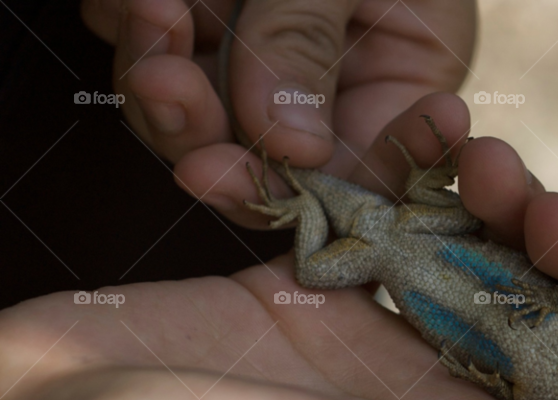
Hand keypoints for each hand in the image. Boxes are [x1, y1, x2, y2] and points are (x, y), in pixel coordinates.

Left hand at [80, 0, 475, 172]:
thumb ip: (311, 39)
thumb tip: (287, 144)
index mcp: (396, 91)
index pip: (355, 181)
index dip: (298, 194)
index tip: (240, 170)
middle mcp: (326, 93)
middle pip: (255, 160)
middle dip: (202, 135)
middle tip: (167, 86)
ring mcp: (256, 60)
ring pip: (193, 114)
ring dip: (156, 75)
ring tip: (152, 9)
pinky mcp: (201, 24)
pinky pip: (155, 46)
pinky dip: (132, 23)